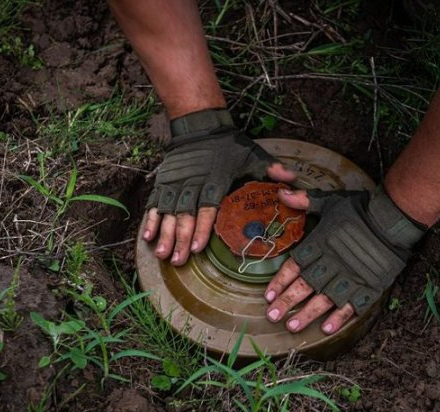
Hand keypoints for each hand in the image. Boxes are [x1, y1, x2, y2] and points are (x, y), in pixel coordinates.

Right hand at [142, 109, 295, 264]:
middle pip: (184, 214)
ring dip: (164, 234)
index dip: (201, 227)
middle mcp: (192, 183)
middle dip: (179, 238)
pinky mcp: (164, 182)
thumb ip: (271, 170)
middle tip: (176, 260)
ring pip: (168, 212)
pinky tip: (147, 236)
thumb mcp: (252, 154)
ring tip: (162, 254)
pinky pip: (155, 203)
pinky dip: (151, 219)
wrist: (199, 124)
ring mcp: (175, 183)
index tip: (198, 247)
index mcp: (214, 179)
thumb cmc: (228, 144)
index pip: (206, 207)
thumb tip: (293, 180)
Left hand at [264, 185, 426, 333]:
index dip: (280, 281)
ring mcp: (350, 277)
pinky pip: (352, 306)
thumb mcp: (330, 201)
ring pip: (325, 300)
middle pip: (305, 286)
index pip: (295, 266)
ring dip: (308, 314)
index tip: (268, 294)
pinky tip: (327, 329)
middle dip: (287, 302)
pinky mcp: (368, 286)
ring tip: (292, 327)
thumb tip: (281, 193)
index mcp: (320, 244)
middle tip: (272, 316)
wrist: (393, 220)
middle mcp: (332, 263)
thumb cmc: (360, 209)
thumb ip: (305, 200)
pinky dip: (340, 317)